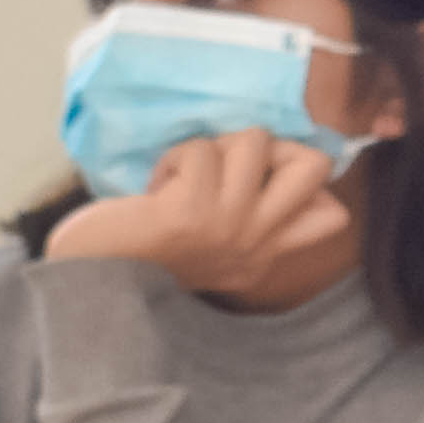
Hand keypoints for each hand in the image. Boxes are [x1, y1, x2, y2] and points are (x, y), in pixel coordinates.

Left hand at [43, 127, 354, 300]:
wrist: (91, 281)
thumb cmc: (141, 256)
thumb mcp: (211, 246)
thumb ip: (247, 219)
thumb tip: (274, 160)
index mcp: (262, 256)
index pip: (332, 215)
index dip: (302, 180)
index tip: (258, 182)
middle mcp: (255, 243)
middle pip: (314, 165)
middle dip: (274, 145)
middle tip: (232, 164)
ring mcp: (229, 226)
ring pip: (254, 141)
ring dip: (212, 145)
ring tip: (183, 176)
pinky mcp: (193, 210)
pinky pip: (201, 150)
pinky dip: (175, 158)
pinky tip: (156, 189)